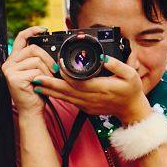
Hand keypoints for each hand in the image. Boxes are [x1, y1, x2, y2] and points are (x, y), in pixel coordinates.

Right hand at [3, 26, 57, 116]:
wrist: (31, 109)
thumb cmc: (36, 91)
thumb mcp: (36, 71)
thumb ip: (38, 58)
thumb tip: (51, 46)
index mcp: (14, 59)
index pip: (21, 38)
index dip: (32, 30)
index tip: (44, 29)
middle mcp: (9, 63)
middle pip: (33, 49)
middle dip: (48, 58)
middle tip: (54, 69)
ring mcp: (10, 71)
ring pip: (36, 60)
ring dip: (47, 70)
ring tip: (48, 79)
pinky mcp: (14, 78)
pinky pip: (36, 71)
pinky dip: (44, 78)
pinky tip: (42, 84)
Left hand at [33, 52, 149, 123]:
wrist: (131, 110)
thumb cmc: (131, 91)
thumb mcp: (130, 75)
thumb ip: (117, 65)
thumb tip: (104, 57)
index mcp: (100, 88)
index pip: (77, 81)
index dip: (65, 73)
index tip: (55, 64)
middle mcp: (90, 98)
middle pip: (65, 90)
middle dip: (49, 84)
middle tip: (35, 77)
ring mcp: (87, 104)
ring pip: (64, 97)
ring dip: (50, 91)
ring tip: (36, 84)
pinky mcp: (85, 107)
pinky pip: (68, 101)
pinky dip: (57, 95)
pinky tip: (49, 90)